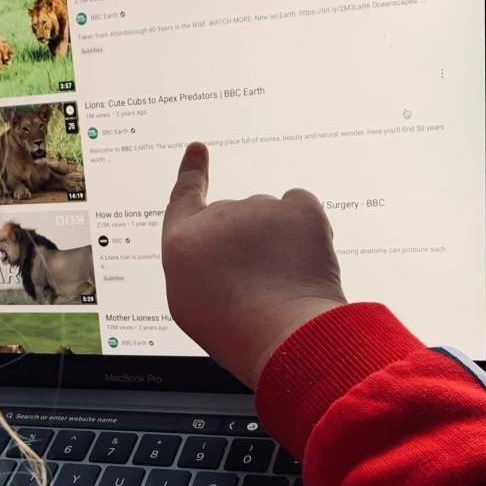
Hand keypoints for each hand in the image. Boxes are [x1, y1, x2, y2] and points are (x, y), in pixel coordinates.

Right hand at [162, 142, 346, 388]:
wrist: (284, 335)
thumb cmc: (233, 330)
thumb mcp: (189, 303)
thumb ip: (195, 264)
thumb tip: (213, 247)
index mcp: (182, 241)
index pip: (183, 197)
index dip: (192, 172)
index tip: (198, 149)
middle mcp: (217, 215)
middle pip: (235, 219)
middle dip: (247, 244)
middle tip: (257, 284)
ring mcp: (260, 208)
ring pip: (270, 216)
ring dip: (276, 240)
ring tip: (281, 282)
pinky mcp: (300, 209)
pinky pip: (300, 207)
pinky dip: (303, 227)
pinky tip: (302, 258)